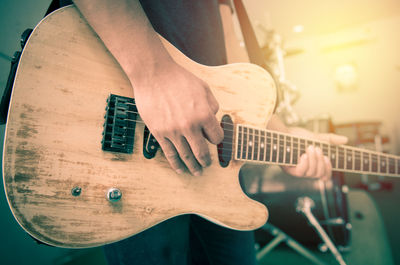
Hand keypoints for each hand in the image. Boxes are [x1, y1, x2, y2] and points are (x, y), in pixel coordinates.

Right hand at [133, 61, 223, 175]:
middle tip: (207, 165)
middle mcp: (190, 125)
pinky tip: (180, 169)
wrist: (153, 75)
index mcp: (204, 114)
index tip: (213, 140)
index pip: (217, 137)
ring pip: (186, 156)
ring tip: (196, 172)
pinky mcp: (160, 133)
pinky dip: (176, 164)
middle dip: (206, 161)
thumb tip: (214, 119)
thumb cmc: (178, 79)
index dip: (216, 140)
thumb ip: (212, 105)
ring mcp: (174, 131)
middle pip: (202, 152)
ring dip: (193, 167)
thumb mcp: (203, 88)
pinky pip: (170, 153)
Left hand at [283, 130, 347, 178]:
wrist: (282, 133)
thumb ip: (330, 140)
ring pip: (311, 173)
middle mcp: (306, 170)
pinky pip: (301, 173)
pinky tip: (303, 155)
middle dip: (320, 161)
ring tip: (310, 148)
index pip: (324, 176)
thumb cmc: (297, 136)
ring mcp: (297, 171)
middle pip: (319, 174)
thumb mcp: (316, 137)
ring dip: (313, 160)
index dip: (328, 171)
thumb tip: (346, 140)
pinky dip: (305, 164)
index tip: (328, 159)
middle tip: (317, 148)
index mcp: (313, 165)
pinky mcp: (289, 170)